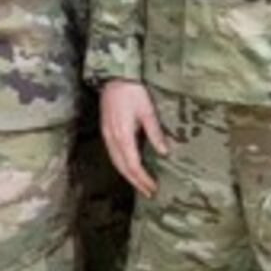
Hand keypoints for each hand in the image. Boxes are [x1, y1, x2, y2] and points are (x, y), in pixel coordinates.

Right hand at [99, 83, 165, 197]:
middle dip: (135, 181)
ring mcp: (106, 135)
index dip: (142, 178)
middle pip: (122, 167)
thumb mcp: (148, 111)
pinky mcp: (106, 132)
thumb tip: (164, 152)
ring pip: (116, 162)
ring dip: (128, 176)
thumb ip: (155, 133)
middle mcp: (112, 138)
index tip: (153, 187)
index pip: (132, 164)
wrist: (114, 79)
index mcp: (122, 135)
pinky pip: (113, 155)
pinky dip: (122, 166)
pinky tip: (130, 168)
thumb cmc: (133, 92)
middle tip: (149, 192)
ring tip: (141, 185)